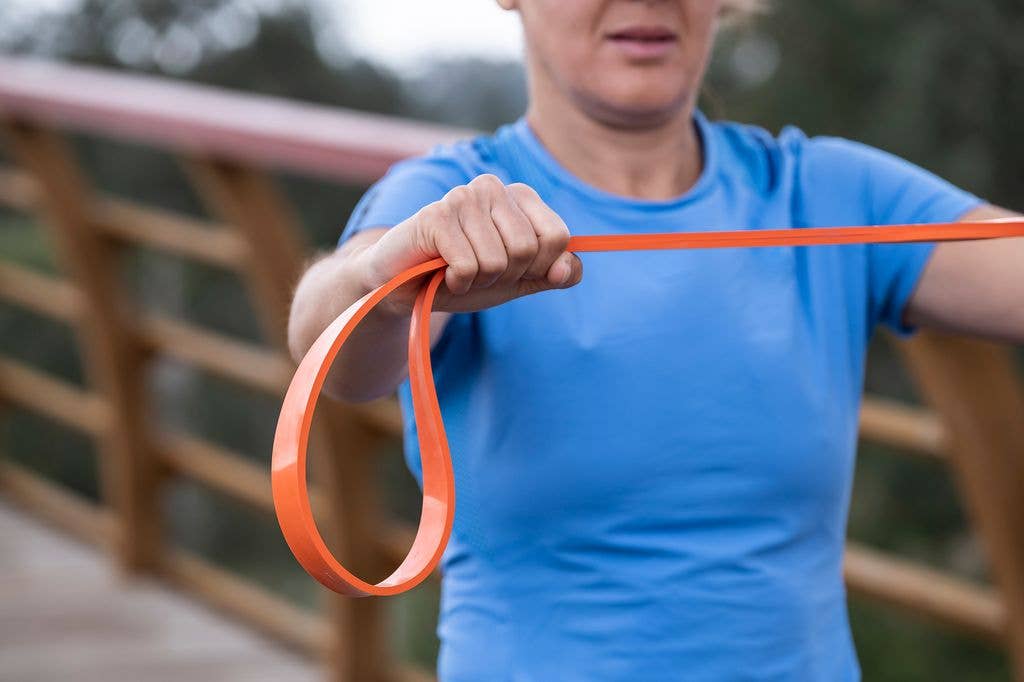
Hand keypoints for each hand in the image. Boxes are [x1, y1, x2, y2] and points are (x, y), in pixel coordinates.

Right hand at [358, 174, 582, 313]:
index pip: (558, 236)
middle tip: (478, 272)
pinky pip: (467, 265)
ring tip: (457, 271)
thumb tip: (568, 268)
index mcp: (519, 196)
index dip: (539, 268)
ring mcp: (462, 197)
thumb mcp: (517, 281)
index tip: (513, 271)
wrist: (404, 286)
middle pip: (528, 249)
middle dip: (505, 276)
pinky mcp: (435, 216)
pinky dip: (456, 282)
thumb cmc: (463, 276)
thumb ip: (552, 274)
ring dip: (477, 281)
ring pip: (497, 261)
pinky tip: (440, 272)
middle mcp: (492, 187)